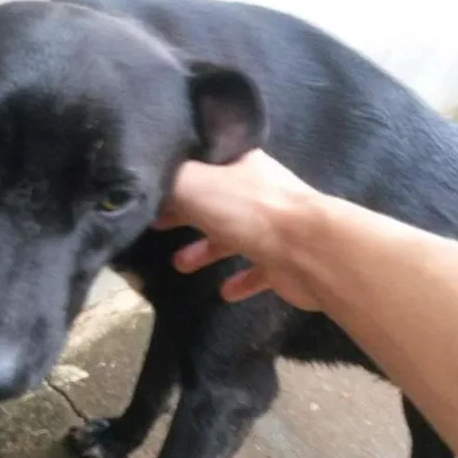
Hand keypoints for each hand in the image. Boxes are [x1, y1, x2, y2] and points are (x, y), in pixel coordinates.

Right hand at [153, 150, 321, 309]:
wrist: (307, 248)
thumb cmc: (247, 209)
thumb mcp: (193, 184)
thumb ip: (169, 183)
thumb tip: (151, 184)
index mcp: (240, 164)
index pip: (203, 164)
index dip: (177, 177)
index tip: (154, 191)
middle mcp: (258, 192)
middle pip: (215, 202)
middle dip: (186, 215)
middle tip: (158, 226)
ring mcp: (273, 227)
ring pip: (234, 237)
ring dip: (207, 251)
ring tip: (180, 265)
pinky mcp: (284, 261)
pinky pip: (257, 270)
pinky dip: (241, 281)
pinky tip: (225, 293)